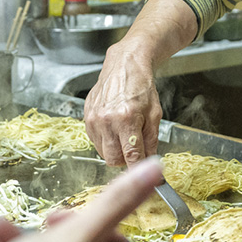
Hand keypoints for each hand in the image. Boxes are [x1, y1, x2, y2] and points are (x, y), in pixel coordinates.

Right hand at [83, 0, 197, 165]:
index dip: (138, 169)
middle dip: (125, 160)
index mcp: (127, 119)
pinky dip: (105, 141)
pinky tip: (114, 128)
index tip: (144, 176)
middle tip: (135, 152)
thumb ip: (151, 139)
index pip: (131, 156)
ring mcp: (93, 119)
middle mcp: (106, 120)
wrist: (125, 65)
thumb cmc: (142, 86)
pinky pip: (94, 141)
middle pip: (113, 159)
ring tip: (125, 135)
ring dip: (115, 151)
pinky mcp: (86, 117)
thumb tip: (150, 162)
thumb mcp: (155, 113)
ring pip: (102, 153)